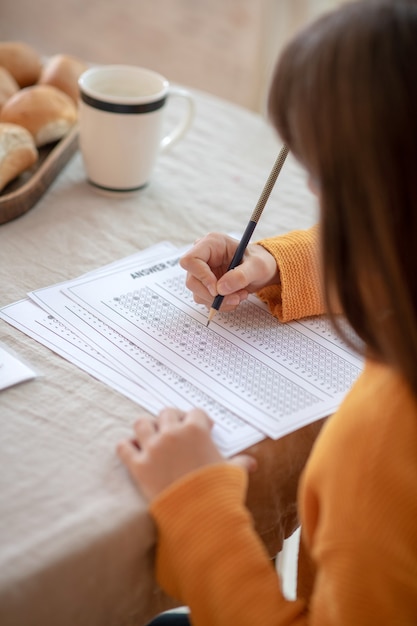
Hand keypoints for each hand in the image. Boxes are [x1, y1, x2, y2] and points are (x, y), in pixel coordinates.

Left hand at [117, 407, 256, 501]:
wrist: (198, 514)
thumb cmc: (218, 490)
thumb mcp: (233, 473)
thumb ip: (240, 463)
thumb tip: (252, 463)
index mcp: (197, 430)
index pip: (195, 413)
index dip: (199, 420)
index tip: (202, 428)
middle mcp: (173, 433)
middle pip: (166, 413)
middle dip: (171, 420)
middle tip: (174, 431)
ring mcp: (153, 448)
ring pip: (141, 423)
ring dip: (146, 428)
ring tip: (150, 436)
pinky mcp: (138, 465)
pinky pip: (124, 447)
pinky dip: (126, 447)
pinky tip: (132, 451)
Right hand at [180, 233, 278, 311]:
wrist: (261, 271)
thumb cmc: (260, 262)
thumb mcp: (257, 267)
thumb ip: (240, 276)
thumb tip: (221, 289)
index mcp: (212, 243)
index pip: (190, 260)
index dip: (201, 276)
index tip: (217, 290)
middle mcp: (203, 257)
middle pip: (192, 281)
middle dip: (213, 295)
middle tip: (235, 298)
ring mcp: (202, 272)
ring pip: (198, 293)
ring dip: (220, 301)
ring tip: (240, 295)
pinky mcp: (205, 285)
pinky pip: (205, 300)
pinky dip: (221, 304)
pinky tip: (235, 297)